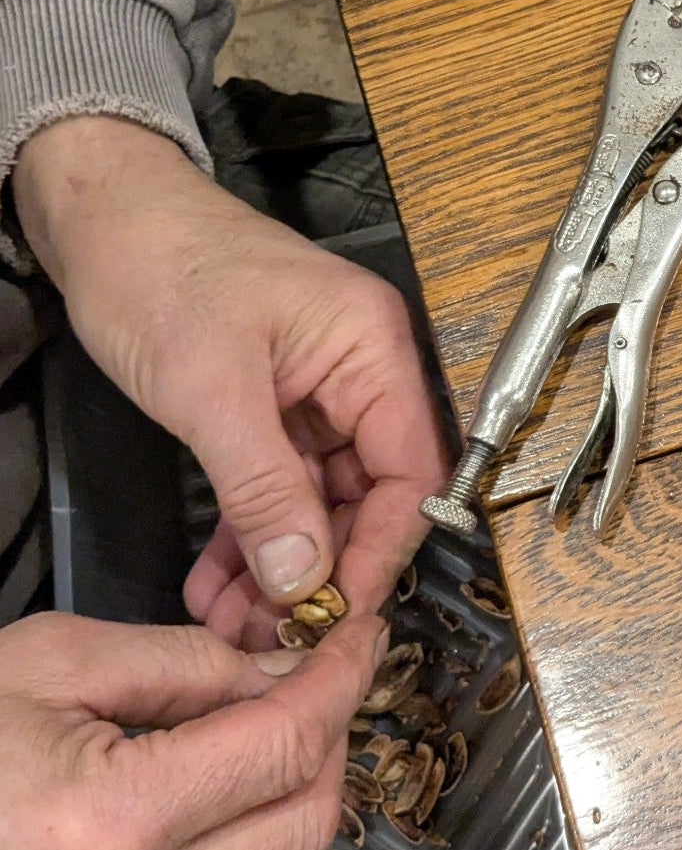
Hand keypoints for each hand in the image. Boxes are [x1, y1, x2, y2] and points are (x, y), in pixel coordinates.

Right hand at [0, 610, 387, 849]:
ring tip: (289, 716)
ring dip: (307, 784)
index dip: (338, 678)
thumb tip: (281, 665)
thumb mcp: (50, 663)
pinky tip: (244, 779)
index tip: (357, 636)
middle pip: (307, 815)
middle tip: (330, 670)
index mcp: (109, 825)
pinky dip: (263, 833)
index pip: (285, 744)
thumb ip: (182, 662)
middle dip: (335, 733)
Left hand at [14, 118, 447, 647]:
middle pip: (370, 491)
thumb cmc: (161, 271)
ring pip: (320, 498)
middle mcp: (360, 372)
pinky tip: (221, 581)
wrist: (102, 216)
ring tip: (236, 623)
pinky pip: (279, 483)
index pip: (412, 469)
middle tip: (275, 634)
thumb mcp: (211, 391)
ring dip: (282, 562)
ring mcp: (319, 390)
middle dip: (322, 567)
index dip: (384, 547)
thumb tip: (306, 581)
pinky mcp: (276, 405)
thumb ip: (264, 491)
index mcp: (373, 350)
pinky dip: (253, 532)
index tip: (339, 613)